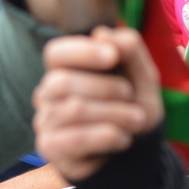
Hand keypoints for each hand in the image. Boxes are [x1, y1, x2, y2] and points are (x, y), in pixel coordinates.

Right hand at [33, 27, 163, 180]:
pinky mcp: (49, 148)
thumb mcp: (143, 77)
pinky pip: (75, 138)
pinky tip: (123, 139)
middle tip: (132, 98)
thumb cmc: (134, 110)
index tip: (112, 56)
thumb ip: (130, 50)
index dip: (82, 51)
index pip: (55, 53)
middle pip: (62, 81)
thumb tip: (101, 33)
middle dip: (107, 88)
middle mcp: (49, 93)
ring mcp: (45, 121)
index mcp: (67, 70)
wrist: (137, 156)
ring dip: (115, 114)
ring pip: (73, 109)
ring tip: (136, 122)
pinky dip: (107, 136)